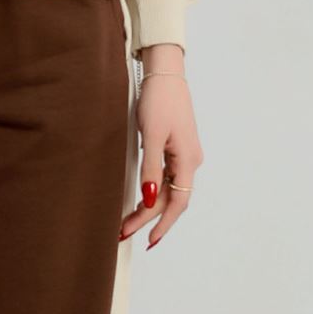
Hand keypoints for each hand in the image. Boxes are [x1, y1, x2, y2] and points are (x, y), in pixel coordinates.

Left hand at [120, 45, 202, 247]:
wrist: (165, 73)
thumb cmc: (160, 100)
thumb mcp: (152, 136)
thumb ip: (151, 169)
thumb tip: (149, 200)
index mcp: (188, 160)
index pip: (177, 202)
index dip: (163, 224)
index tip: (148, 240)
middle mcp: (189, 161)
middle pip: (170, 199)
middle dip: (148, 219)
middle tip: (123, 233)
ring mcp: (183, 155)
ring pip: (168, 189)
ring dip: (150, 207)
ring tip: (127, 222)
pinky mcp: (175, 148)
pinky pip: (166, 177)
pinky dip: (153, 192)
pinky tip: (141, 200)